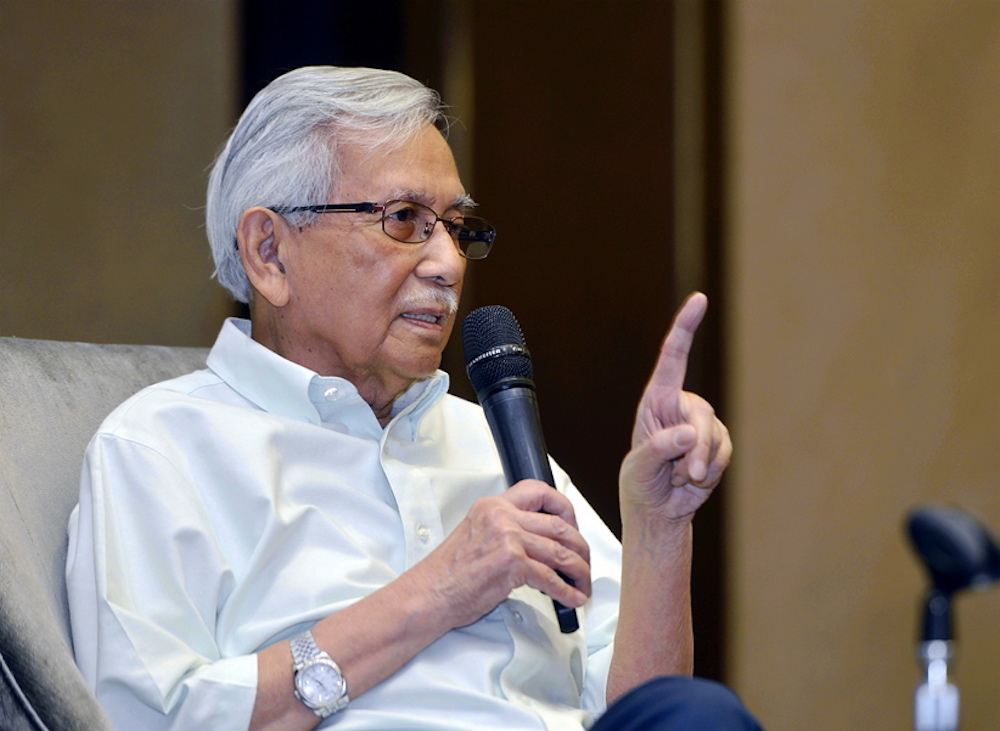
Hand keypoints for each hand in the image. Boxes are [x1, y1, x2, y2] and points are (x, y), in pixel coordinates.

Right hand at [419, 481, 591, 628]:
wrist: (429, 594)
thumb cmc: (449, 573)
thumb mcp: (476, 535)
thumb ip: (505, 530)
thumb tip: (538, 543)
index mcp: (493, 506)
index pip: (538, 490)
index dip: (564, 507)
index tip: (572, 525)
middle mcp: (502, 517)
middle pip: (559, 525)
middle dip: (579, 547)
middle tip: (583, 561)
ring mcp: (508, 538)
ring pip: (561, 552)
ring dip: (579, 571)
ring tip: (582, 584)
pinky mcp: (513, 563)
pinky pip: (552, 578)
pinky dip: (567, 592)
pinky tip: (571, 599)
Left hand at [619, 292, 731, 520]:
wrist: (658, 509)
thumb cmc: (640, 483)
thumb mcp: (639, 468)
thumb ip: (659, 449)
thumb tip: (688, 433)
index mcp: (656, 400)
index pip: (673, 357)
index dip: (686, 327)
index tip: (699, 299)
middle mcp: (681, 406)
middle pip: (701, 413)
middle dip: (697, 446)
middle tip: (687, 474)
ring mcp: (702, 425)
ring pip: (715, 437)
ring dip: (701, 464)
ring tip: (680, 477)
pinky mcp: (718, 444)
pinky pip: (723, 453)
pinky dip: (711, 471)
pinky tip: (693, 479)